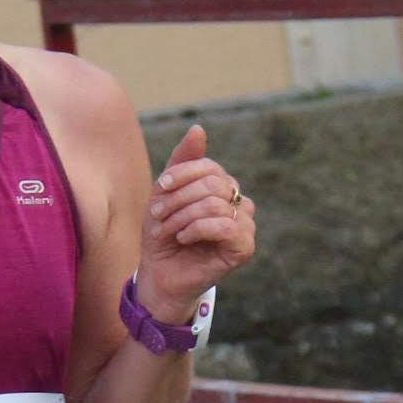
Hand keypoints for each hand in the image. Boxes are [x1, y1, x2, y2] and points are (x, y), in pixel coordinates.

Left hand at [136, 124, 255, 325]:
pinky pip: (225, 226)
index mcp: (223, 188)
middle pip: (213, 183)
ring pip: (215, 204)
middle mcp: (239, 203)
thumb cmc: (163, 234)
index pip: (209, 166)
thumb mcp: (165, 194)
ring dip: (182, 217)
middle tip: (157, 216)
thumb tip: (198, 128)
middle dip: (178, 199)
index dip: (182, 174)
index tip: (159, 188)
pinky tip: (183, 239)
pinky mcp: (244, 248)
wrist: (159, 274)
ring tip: (167, 230)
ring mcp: (245, 226)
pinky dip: (196, 230)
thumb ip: (182, 162)